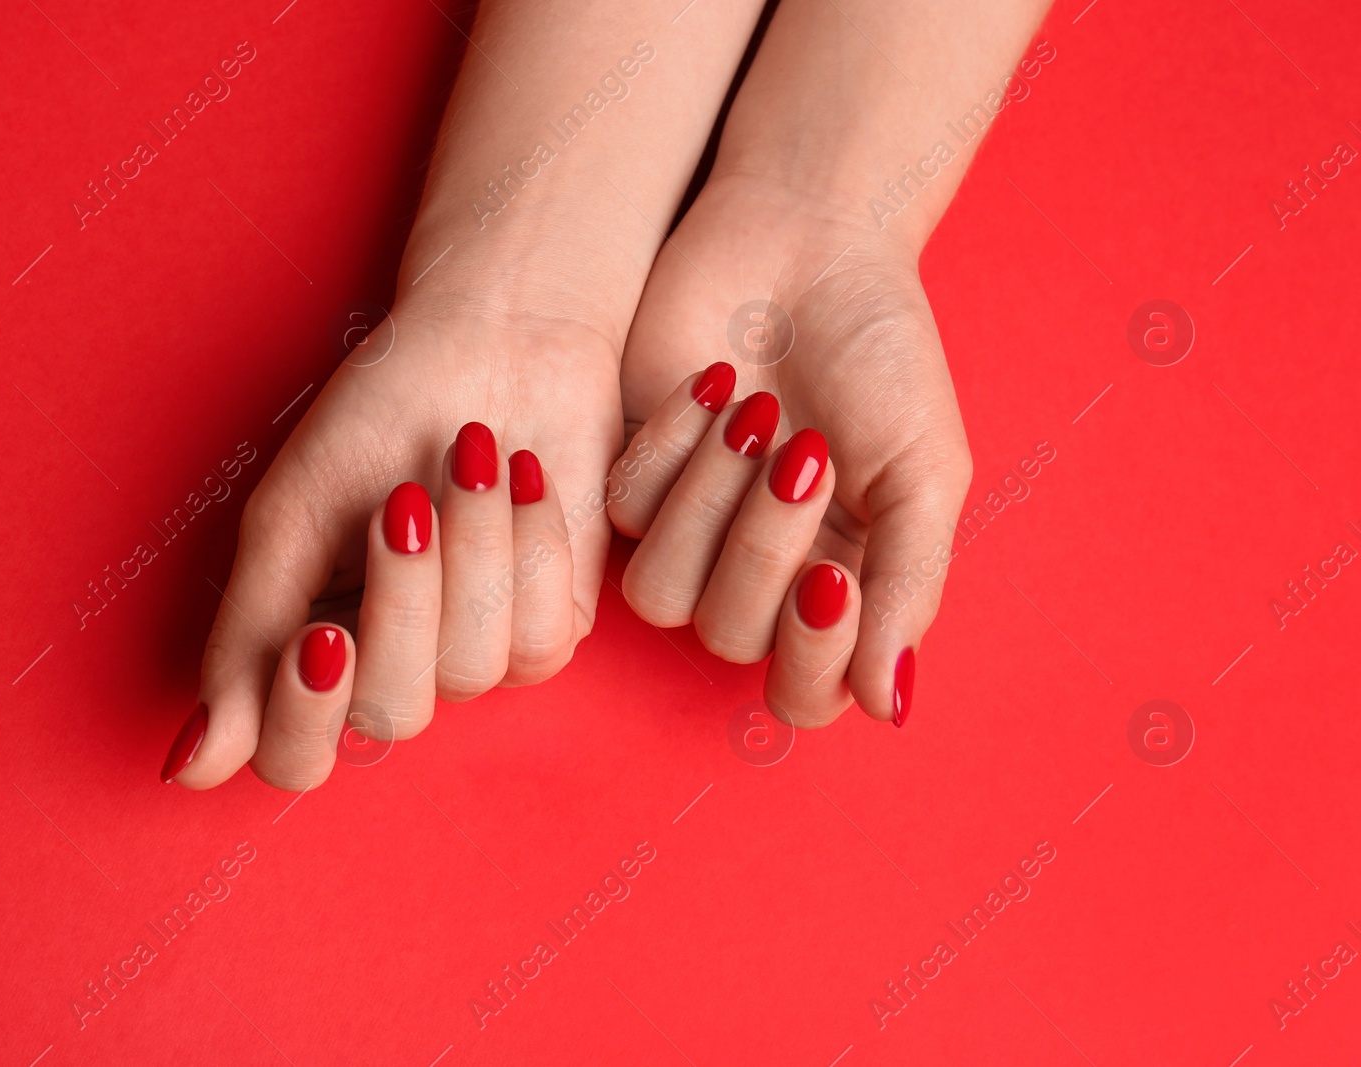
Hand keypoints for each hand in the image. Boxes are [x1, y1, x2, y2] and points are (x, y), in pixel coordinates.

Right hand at [164, 302, 620, 790]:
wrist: (500, 336)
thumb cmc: (382, 414)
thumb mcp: (292, 518)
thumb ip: (247, 638)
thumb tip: (187, 770)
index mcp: (312, 643)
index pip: (294, 759)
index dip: (304, 716)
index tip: (321, 634)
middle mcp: (394, 664)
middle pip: (394, 715)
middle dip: (404, 599)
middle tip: (402, 503)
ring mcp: (476, 652)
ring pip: (474, 672)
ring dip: (472, 550)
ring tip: (468, 458)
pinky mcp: (554, 625)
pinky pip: (543, 640)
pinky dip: (530, 547)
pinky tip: (521, 477)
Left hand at [609, 173, 971, 728]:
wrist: (809, 241)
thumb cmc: (882, 354)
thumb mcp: (925, 468)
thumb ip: (910, 586)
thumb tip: (892, 708)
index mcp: (841, 587)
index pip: (806, 692)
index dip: (812, 656)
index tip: (833, 574)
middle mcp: (759, 576)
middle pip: (730, 640)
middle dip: (762, 549)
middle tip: (805, 451)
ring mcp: (689, 531)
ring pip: (660, 595)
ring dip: (708, 504)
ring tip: (754, 413)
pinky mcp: (631, 477)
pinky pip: (622, 512)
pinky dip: (670, 446)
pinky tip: (711, 381)